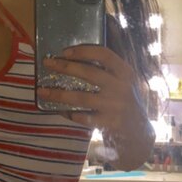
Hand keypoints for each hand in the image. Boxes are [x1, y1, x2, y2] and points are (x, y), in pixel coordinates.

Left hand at [38, 45, 154, 168]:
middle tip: (47, 63)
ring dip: (58, 93)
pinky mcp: (109, 123)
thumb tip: (75, 56)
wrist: (139, 131)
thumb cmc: (125, 100)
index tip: (65, 51)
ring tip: (42, 91)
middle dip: (65, 67)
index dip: (83, 51)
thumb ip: (108, 68)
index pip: (104, 54)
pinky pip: (82, 117)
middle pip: (89, 73)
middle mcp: (121, 87)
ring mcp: (114, 106)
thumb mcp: (124, 81)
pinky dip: (69, 113)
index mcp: (125, 72)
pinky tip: (59, 110)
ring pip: (81, 97)